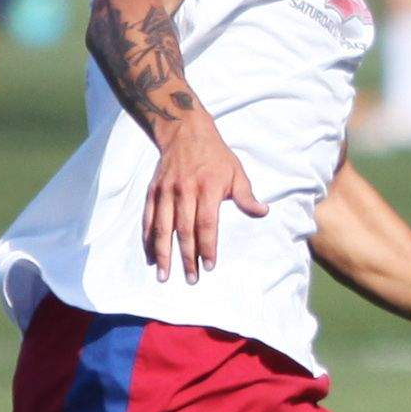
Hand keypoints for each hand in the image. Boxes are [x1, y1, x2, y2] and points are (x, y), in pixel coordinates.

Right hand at [142, 118, 263, 281]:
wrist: (184, 132)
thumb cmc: (216, 156)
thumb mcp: (236, 172)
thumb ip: (246, 196)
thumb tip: (263, 212)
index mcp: (208, 188)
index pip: (207, 224)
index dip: (207, 246)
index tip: (209, 266)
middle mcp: (184, 190)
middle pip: (183, 230)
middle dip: (186, 257)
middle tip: (190, 279)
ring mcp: (166, 191)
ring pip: (162, 227)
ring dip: (162, 253)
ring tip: (163, 275)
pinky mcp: (153, 190)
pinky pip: (148, 218)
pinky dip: (148, 238)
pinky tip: (150, 256)